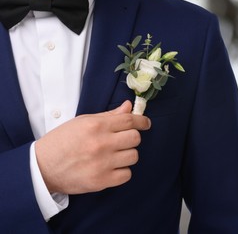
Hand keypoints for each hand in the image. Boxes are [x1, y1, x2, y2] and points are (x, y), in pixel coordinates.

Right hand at [35, 100, 150, 193]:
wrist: (42, 167)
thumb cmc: (62, 141)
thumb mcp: (82, 122)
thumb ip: (108, 116)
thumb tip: (129, 107)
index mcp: (96, 126)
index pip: (129, 120)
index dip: (141, 121)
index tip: (145, 123)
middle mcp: (101, 144)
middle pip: (135, 138)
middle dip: (132, 137)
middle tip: (123, 140)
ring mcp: (102, 163)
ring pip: (133, 156)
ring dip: (127, 154)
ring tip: (114, 155)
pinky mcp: (101, 180)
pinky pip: (127, 174)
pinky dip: (122, 171)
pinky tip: (111, 167)